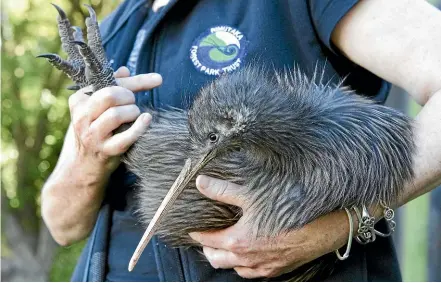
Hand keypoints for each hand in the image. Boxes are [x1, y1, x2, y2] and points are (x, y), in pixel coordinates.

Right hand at [42, 67, 161, 245]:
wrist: (81, 168)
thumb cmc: (93, 133)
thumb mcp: (95, 110)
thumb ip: (109, 88)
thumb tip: (124, 69)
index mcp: (79, 100)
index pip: (109, 82)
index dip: (137, 80)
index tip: (158, 79)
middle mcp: (82, 117)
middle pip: (110, 95)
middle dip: (129, 96)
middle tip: (134, 103)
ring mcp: (92, 135)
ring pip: (116, 114)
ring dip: (133, 112)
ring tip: (136, 116)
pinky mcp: (105, 151)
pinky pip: (126, 137)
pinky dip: (139, 127)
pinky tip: (146, 120)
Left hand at [189, 175, 350, 278]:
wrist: (329, 224)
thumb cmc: (292, 208)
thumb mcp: (253, 193)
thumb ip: (223, 190)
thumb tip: (201, 183)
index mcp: (239, 242)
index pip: (208, 240)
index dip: (197, 233)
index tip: (191, 227)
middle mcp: (250, 259)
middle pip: (217, 259)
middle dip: (208, 247)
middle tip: (206, 234)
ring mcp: (265, 266)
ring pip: (235, 268)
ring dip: (225, 257)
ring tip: (224, 242)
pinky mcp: (280, 268)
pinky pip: (254, 272)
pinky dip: (244, 264)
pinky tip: (249, 252)